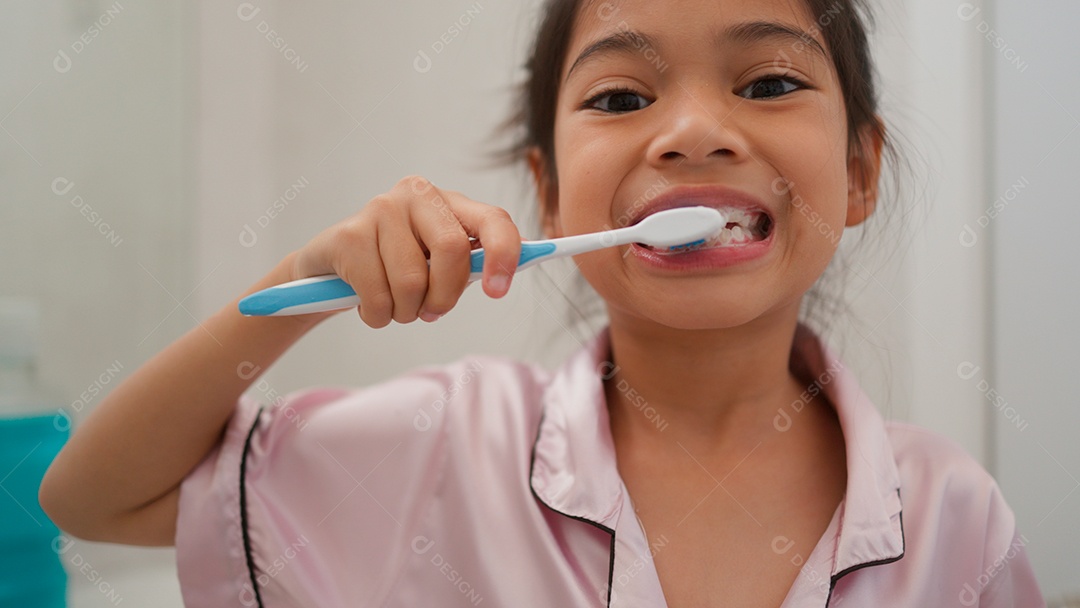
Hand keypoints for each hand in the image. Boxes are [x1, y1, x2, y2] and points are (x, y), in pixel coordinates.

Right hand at [289, 176, 521, 327]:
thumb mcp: (438, 262)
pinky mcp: (349, 235)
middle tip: (430, 312)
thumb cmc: (395, 266)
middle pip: (452, 251)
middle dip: (444, 296)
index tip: (497, 291)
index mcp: (449, 202)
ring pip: (412, 282)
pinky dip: (377, 315)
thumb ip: (473, 261)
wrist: (333, 267)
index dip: (504, 254)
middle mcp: (417, 195)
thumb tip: (518, 258)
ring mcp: (380, 209)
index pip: (493, 220)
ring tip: (392, 303)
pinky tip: (365, 302)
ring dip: (405, 311)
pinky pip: (378, 297)